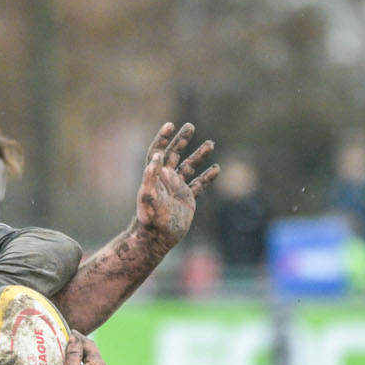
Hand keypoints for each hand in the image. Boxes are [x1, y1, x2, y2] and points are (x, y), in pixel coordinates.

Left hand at [134, 122, 219, 252]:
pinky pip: (199, 185)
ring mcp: (178, 189)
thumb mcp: (147, 197)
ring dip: (199, 155)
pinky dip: (207, 177)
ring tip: (210, 143)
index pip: (158, 151)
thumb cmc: (149, 219)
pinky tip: (216, 169)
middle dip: (182, 140)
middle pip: (174, 154)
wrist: (157, 239)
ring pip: (190, 167)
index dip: (163, 138)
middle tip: (190, 126)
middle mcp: (167, 180)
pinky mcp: (187, 199)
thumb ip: (150, 176)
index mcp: (156, 176)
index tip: (170, 125)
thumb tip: (157, 156)